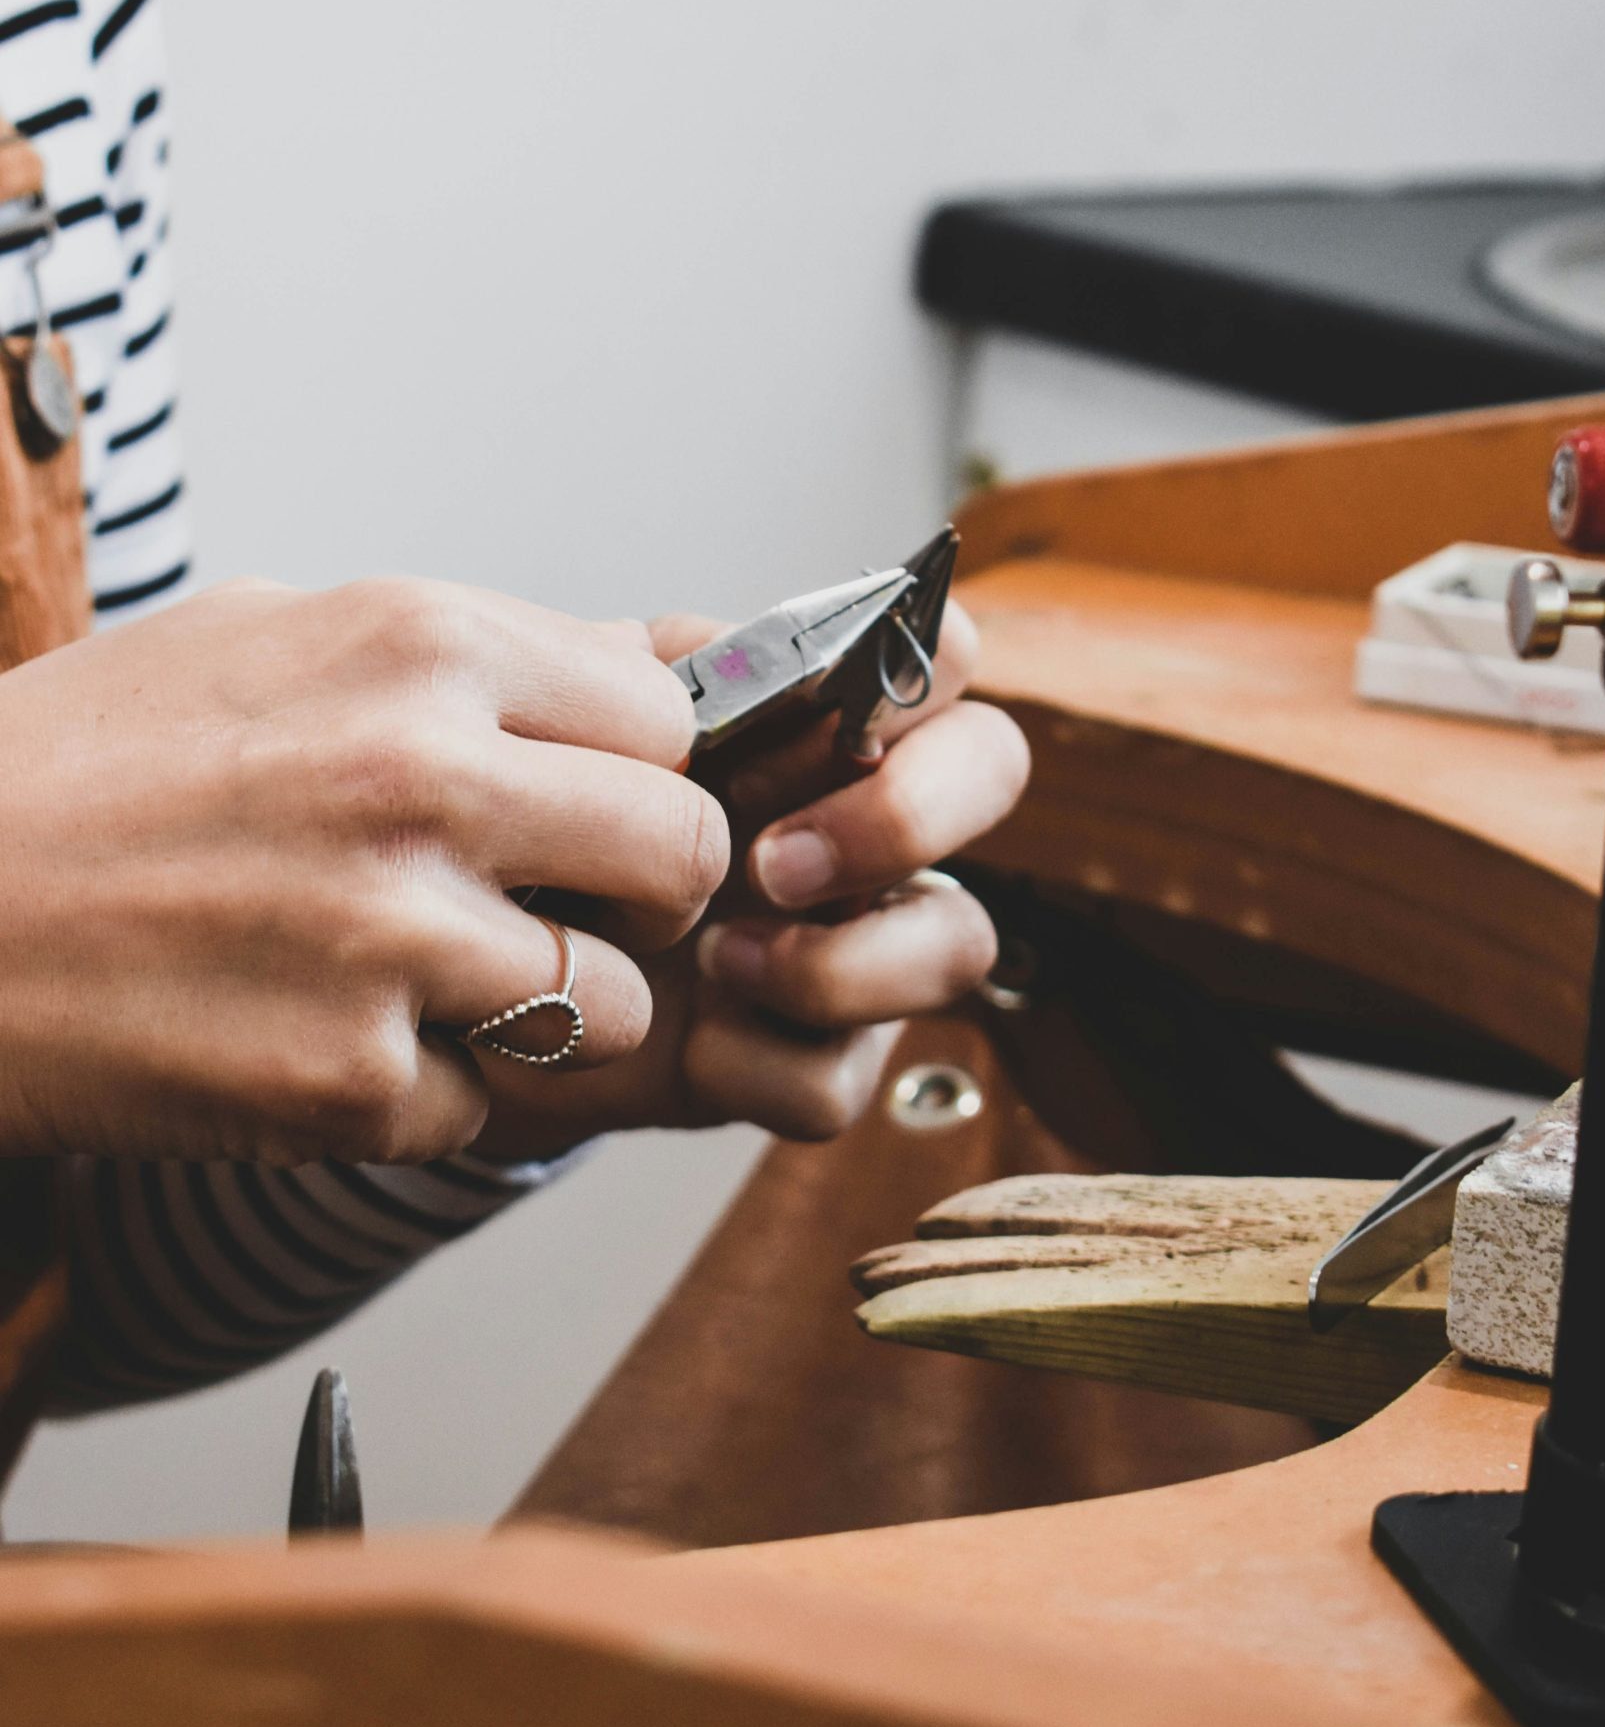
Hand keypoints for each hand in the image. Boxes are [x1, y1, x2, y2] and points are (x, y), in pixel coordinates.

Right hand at [0, 579, 724, 1161]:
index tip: (603, 793)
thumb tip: (642, 666)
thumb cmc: (85, 759)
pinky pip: (485, 1105)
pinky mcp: (343, 1081)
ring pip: (614, 1004)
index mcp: (421, 642)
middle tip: (575, 899)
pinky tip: (327, 1034)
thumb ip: (470, 652)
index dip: (646, 766)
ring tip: (437, 977)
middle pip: (686, 853)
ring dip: (551, 1007)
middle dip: (646, 888)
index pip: (670, 714)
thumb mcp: (274, 630)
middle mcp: (427, 781)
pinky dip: (426, 1088)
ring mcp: (390, 941)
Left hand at [470, 598, 1029, 1154]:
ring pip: (960, 941)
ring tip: (715, 963)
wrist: (486, 970)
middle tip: (772, 862)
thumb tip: (708, 664)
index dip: (901, 678)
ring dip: (836, 961)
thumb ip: (646, 684)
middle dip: (905, 815)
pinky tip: (688, 1042)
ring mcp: (863, 939)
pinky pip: (841, 1076)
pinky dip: (753, 1063)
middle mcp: (870, 818)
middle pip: (996, 766)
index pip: (939, 649)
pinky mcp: (820, 1058)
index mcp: (820, 718)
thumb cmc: (554, 829)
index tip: (789, 730)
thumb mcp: (579, 733)